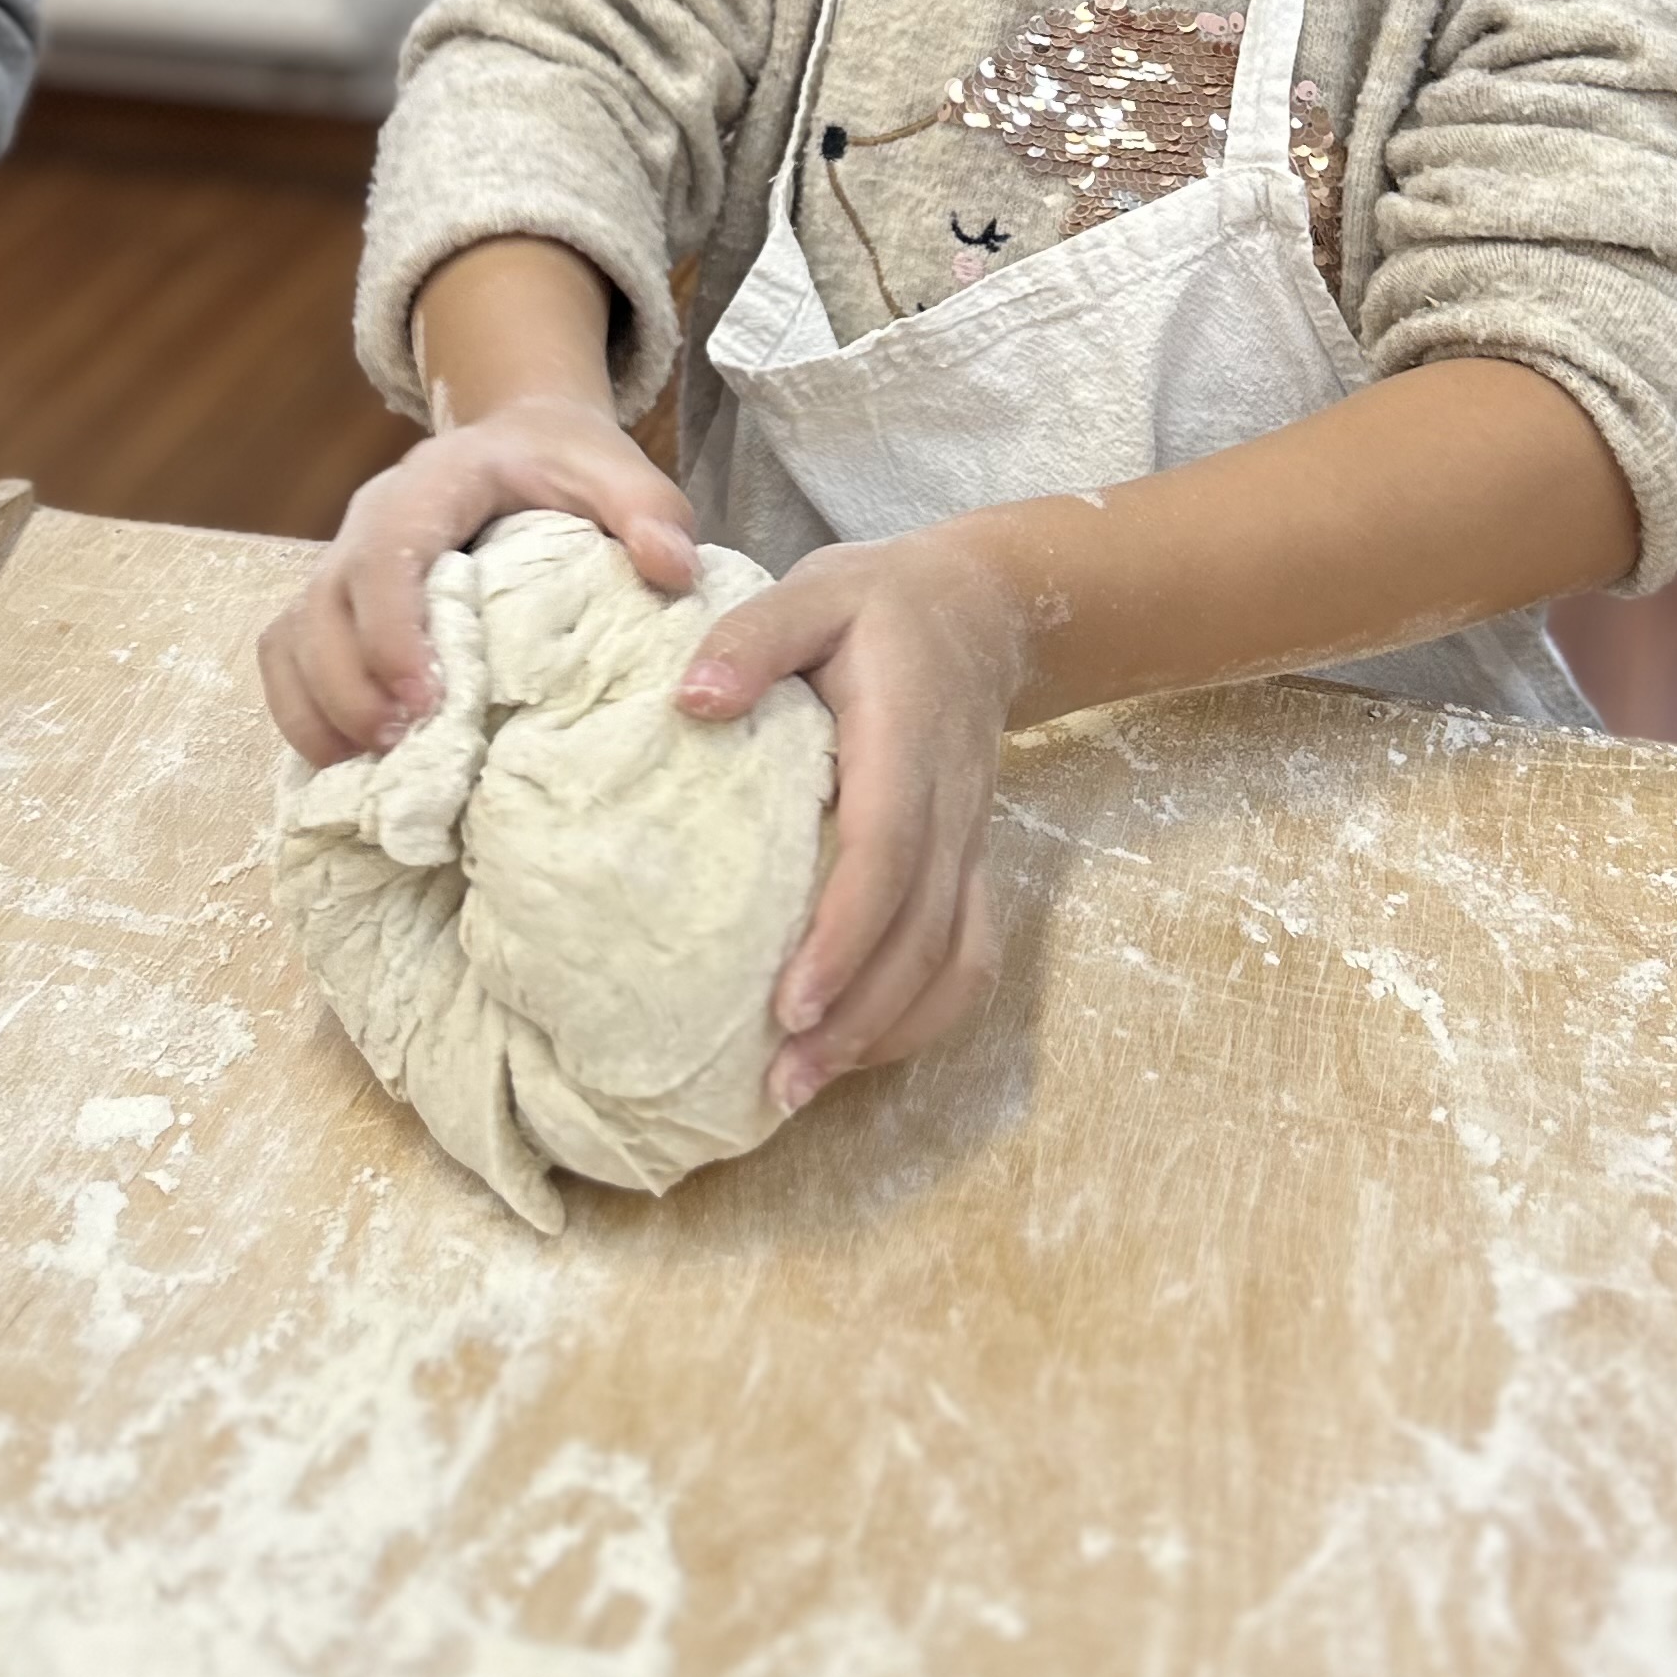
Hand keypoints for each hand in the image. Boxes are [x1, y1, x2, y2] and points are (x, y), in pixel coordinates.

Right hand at [258, 397, 695, 764]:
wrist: (516, 440)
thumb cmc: (563, 462)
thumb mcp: (615, 469)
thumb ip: (650, 510)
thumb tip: (673, 570)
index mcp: (430, 484)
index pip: (387, 550)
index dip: (394, 629)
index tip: (429, 700)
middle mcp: (367, 521)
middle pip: (322, 607)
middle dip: (352, 689)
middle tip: (408, 752)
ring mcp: (340, 565)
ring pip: (291, 640)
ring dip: (321, 713)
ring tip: (379, 773)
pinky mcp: (331, 607)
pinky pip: (286, 662)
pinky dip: (305, 719)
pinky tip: (353, 771)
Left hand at [676, 527, 1026, 1109]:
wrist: (984, 608)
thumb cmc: (880, 605)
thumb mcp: (813, 590)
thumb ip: (753, 638)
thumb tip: (692, 702)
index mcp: (907, 742)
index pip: (888, 853)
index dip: (843, 935)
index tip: (787, 1002)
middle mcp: (950, 804)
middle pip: (921, 932)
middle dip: (856, 1017)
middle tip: (778, 1083)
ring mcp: (969, 840)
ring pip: (952, 956)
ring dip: (886, 1031)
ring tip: (804, 1086)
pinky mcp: (970, 862)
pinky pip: (967, 954)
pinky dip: (924, 1015)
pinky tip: (860, 1048)